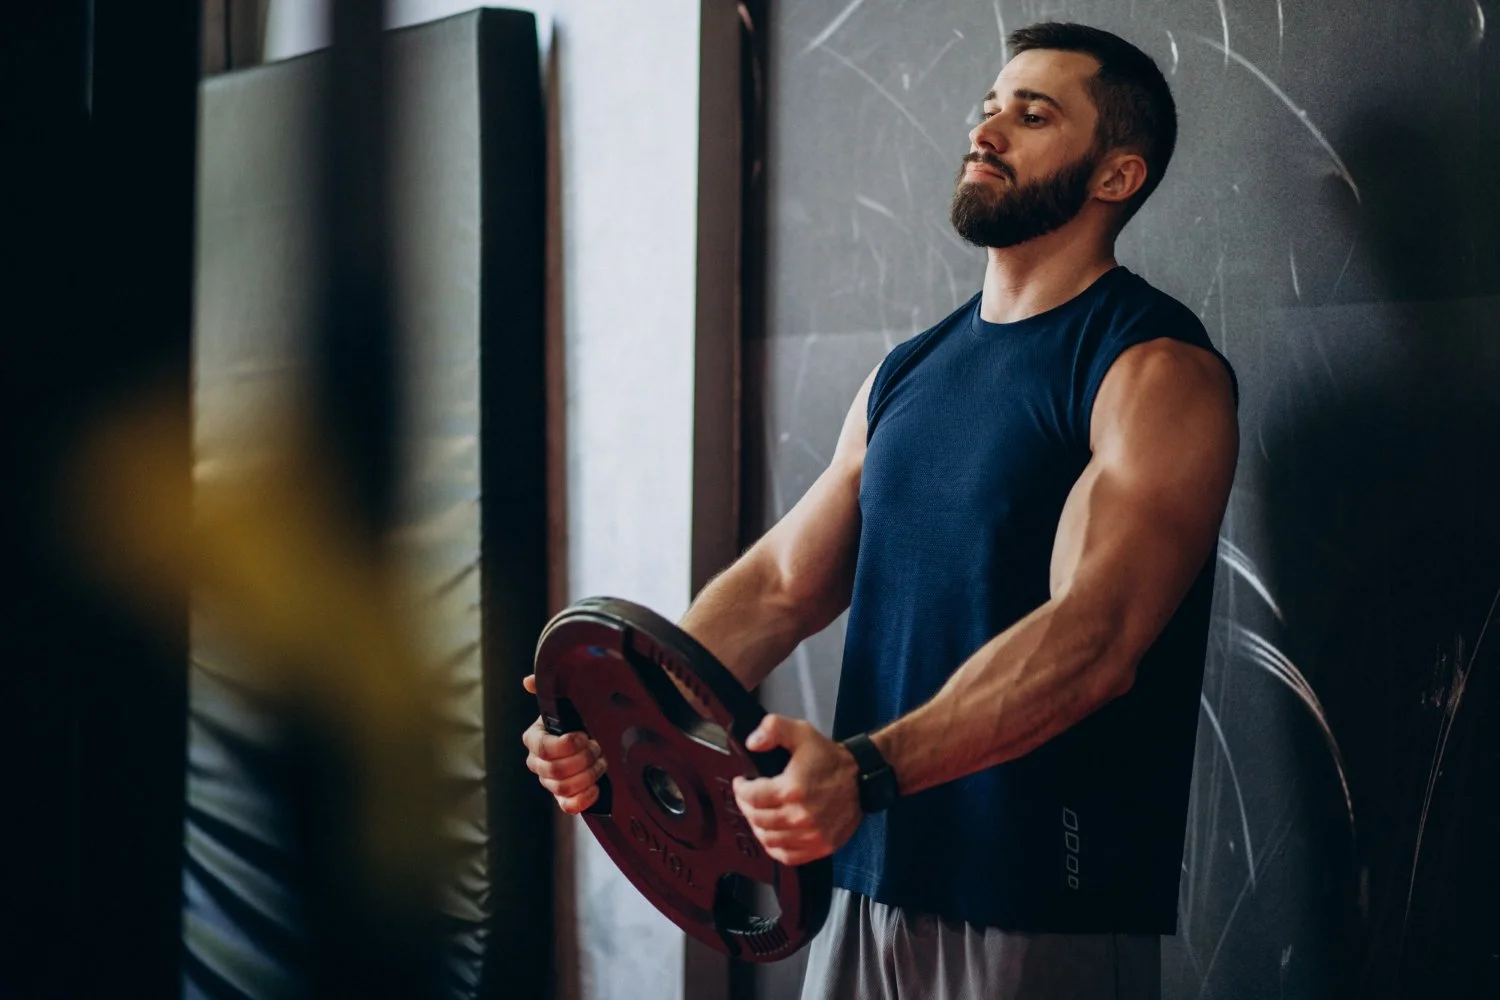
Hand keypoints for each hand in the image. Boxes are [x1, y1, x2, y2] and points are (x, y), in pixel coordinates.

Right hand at [521, 673, 606, 813]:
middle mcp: (538, 763)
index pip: (544, 748)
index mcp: (535, 739)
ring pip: (564, 787)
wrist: (594, 737)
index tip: (584, 735)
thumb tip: (529, 681)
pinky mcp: (564, 798)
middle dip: (583, 759)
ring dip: (588, 774)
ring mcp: (550, 782)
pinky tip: (597, 786)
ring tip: (601, 760)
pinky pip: (568, 806)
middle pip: (556, 770)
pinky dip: (584, 798)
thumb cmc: (578, 718)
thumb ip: (547, 688)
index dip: (567, 745)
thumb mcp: (566, 701)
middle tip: (597, 746)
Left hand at [732, 714, 862, 865]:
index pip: (751, 797)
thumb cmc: (830, 758)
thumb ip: (773, 729)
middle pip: (757, 819)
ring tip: (758, 813)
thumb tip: (752, 743)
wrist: (862, 778)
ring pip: (768, 839)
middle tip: (747, 797)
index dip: (740, 789)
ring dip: (757, 827)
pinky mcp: (820, 847)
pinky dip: (774, 847)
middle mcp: (800, 816)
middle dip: (746, 806)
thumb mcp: (802, 732)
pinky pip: (786, 856)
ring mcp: (810, 835)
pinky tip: (772, 833)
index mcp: (792, 789)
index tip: (741, 783)